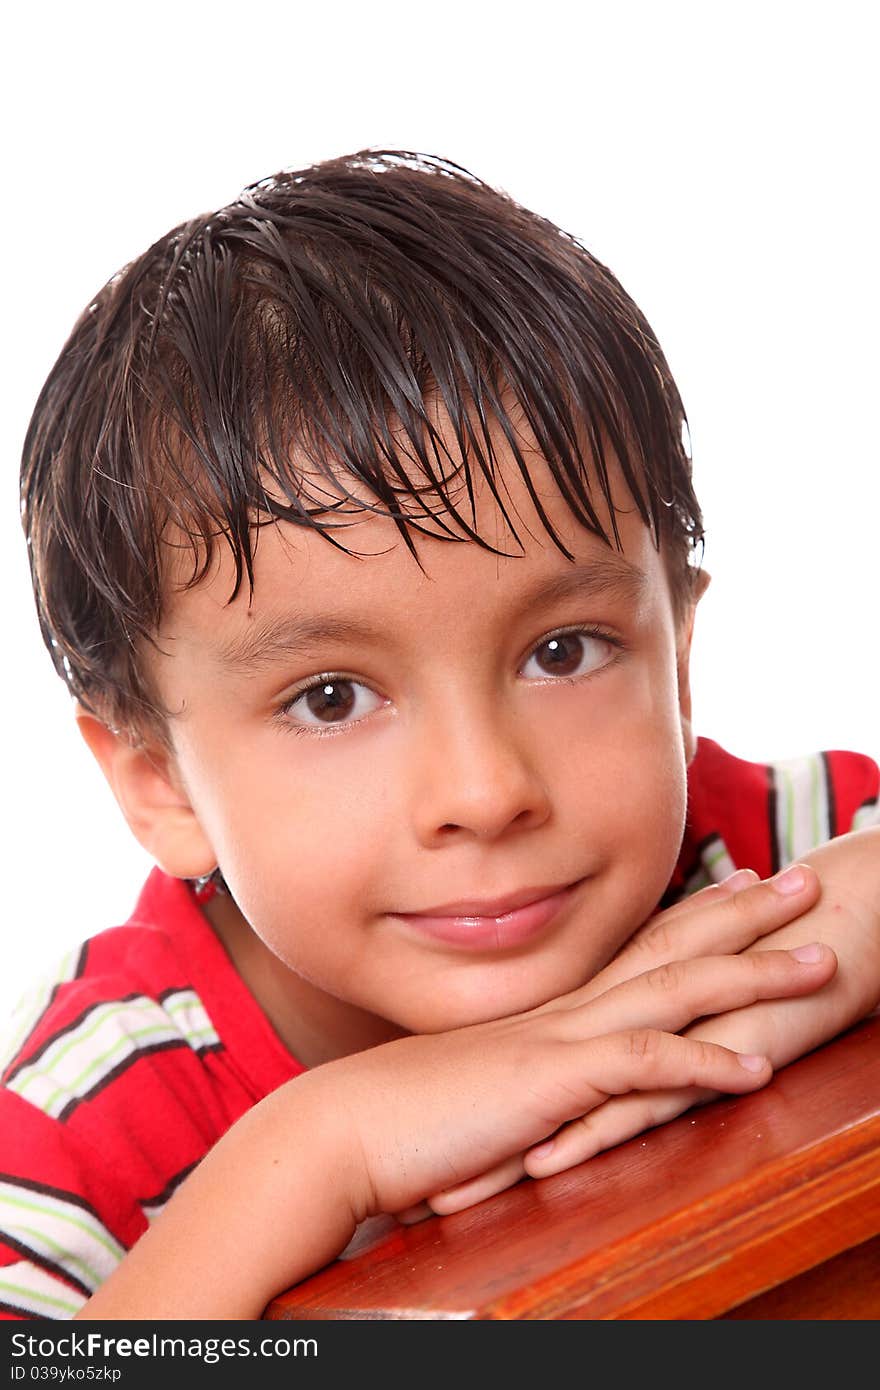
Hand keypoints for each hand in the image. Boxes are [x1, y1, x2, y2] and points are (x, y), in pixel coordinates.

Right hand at [406, 859, 831, 1217]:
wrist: (344, 1130)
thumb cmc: (405, 1117)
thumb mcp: (480, 1085)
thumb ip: (522, 1075)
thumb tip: (544, 1082)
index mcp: (551, 1010)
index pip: (637, 947)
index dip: (696, 915)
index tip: (744, 886)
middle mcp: (565, 1011)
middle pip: (672, 949)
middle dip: (746, 917)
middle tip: (806, 882)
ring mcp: (559, 1042)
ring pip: (674, 994)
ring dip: (753, 975)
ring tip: (819, 960)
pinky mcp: (549, 1085)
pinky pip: (640, 1068)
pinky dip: (701, 1065)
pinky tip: (755, 1069)